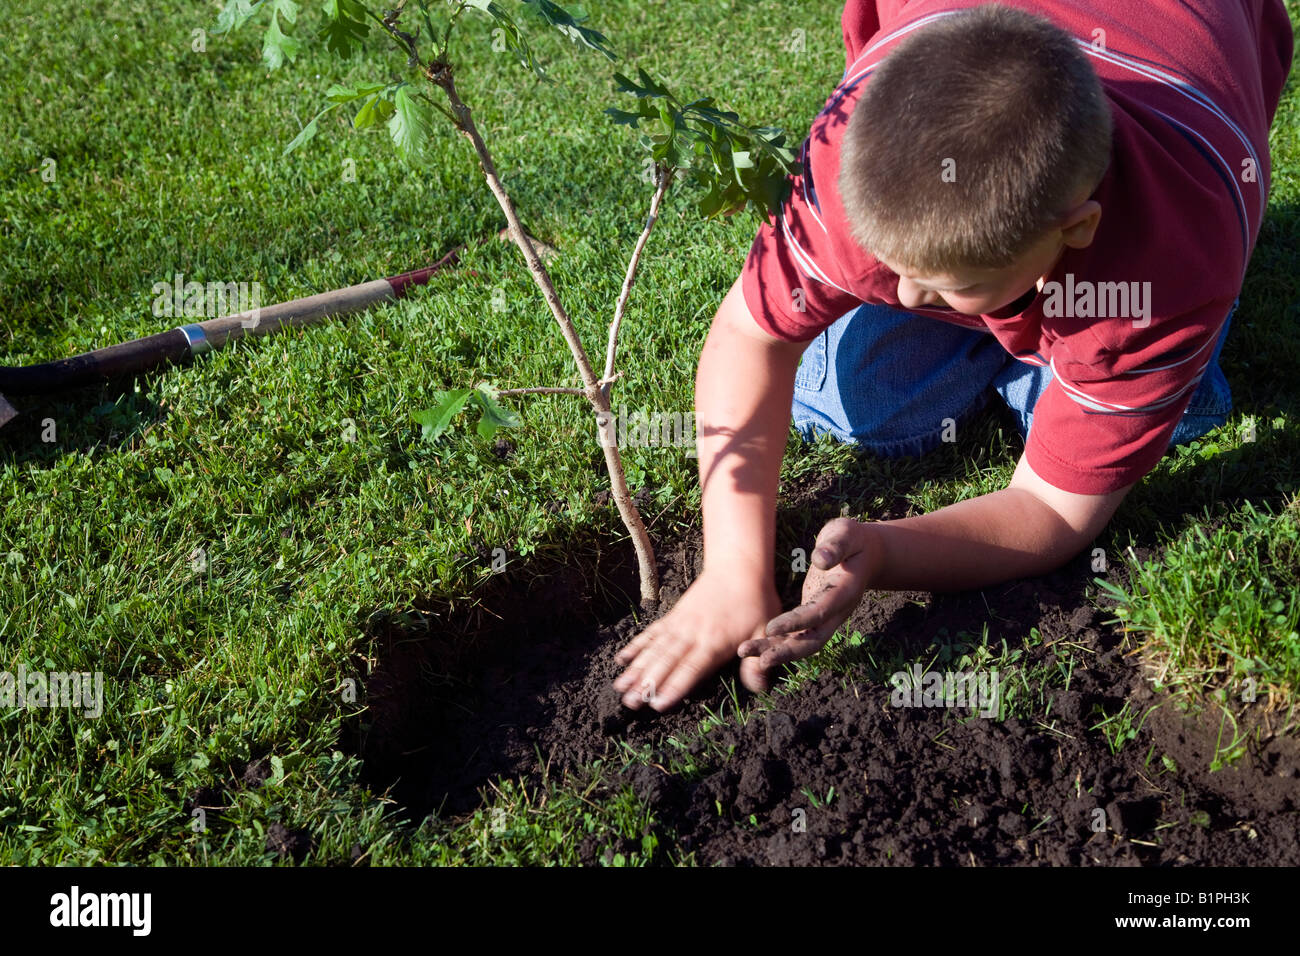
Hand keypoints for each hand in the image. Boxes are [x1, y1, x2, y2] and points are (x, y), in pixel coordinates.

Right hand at [613, 570, 781, 711]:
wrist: (737, 567)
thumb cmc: (755, 601)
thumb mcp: (763, 630)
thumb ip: (756, 661)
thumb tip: (760, 689)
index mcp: (714, 642)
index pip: (691, 669)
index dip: (674, 687)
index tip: (658, 704)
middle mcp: (691, 635)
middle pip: (665, 662)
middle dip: (646, 684)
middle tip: (628, 703)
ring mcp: (679, 625)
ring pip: (653, 650)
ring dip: (636, 669)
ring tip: (619, 687)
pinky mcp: (673, 617)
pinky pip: (651, 634)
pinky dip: (635, 646)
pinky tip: (621, 659)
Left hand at [739, 517, 878, 668]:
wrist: (867, 554)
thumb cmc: (853, 540)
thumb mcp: (847, 534)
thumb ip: (836, 546)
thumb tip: (819, 559)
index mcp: (845, 591)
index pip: (819, 612)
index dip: (796, 623)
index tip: (771, 628)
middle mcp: (836, 611)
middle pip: (813, 640)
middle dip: (786, 652)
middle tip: (759, 659)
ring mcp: (826, 616)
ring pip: (802, 642)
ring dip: (775, 650)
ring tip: (745, 651)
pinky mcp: (814, 615)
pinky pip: (796, 634)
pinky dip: (776, 642)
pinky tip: (754, 647)